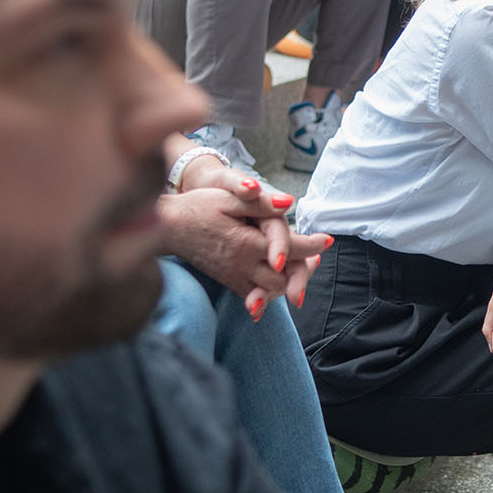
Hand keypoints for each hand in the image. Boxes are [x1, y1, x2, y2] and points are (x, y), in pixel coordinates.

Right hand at [157, 185, 330, 312]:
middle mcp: (242, 266)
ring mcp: (233, 277)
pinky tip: (278, 279)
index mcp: (246, 244)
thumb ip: (260, 203)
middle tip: (317, 255)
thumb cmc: (196, 207)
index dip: (312, 246)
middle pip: (285, 278)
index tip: (327, 241)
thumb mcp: (228, 198)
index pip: (290, 250)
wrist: (165, 227)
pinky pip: (253, 294)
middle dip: (304, 268)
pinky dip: (269, 291)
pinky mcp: (226, 281)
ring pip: (272, 290)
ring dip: (289, 280)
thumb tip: (289, 203)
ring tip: (303, 265)